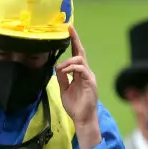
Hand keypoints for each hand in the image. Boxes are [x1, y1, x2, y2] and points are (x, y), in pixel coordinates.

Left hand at [56, 26, 99, 148]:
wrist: (83, 119)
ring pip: (80, 60)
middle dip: (76, 40)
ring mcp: (89, 77)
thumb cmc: (75, 106)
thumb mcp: (64, 89)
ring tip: (61, 69)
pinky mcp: (90, 82)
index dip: (74, 42)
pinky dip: (71, 68)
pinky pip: (81, 69)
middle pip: (81, 52)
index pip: (77, 55)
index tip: (69, 30)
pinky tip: (64, 71)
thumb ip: (62, 78)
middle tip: (69, 29)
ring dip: (68, 61)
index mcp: (80, 74)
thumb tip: (57, 67)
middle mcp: (86, 73)